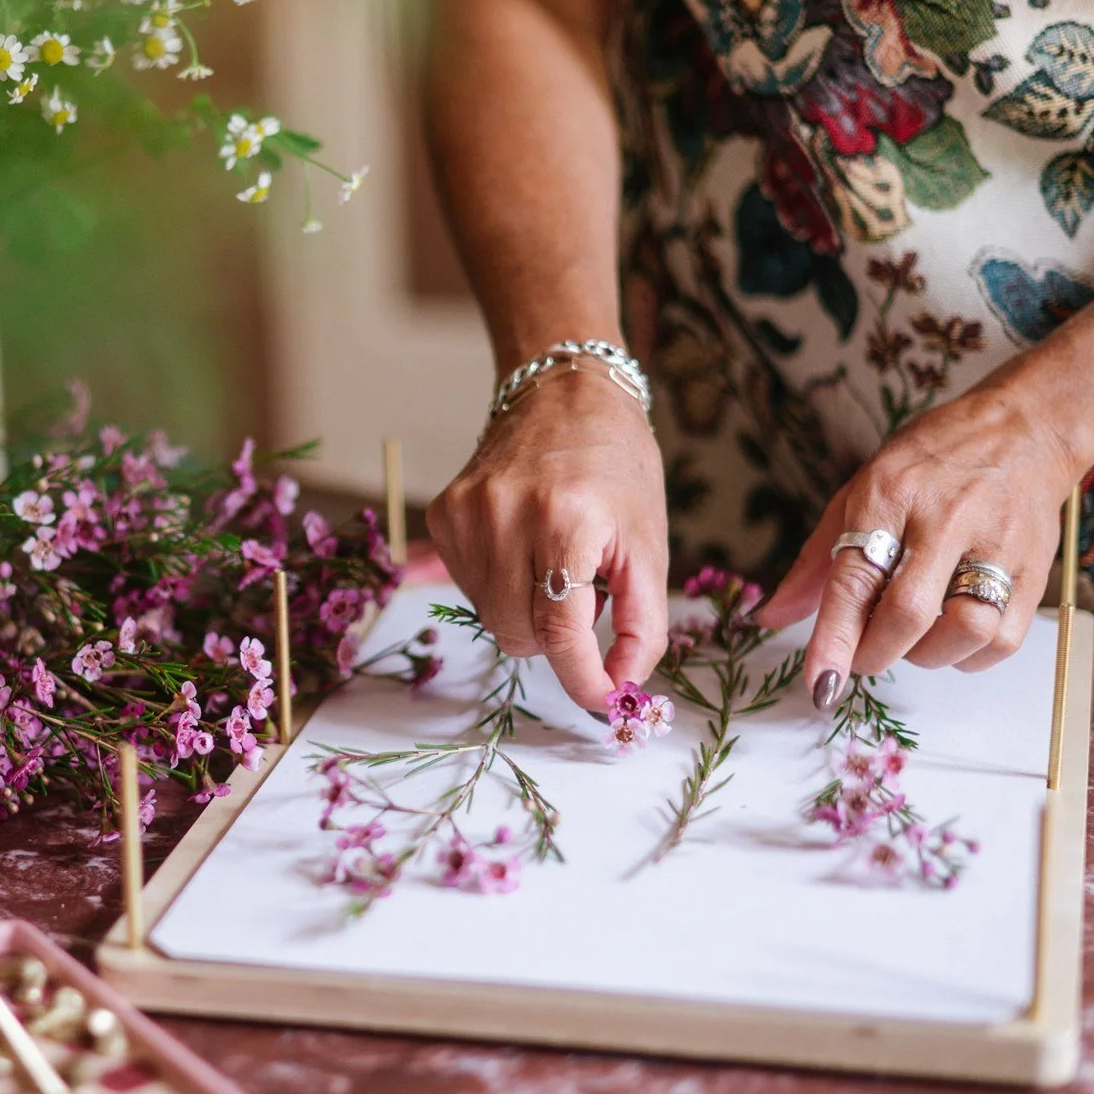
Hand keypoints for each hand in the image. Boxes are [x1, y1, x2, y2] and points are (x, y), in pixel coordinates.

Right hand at [426, 371, 669, 708]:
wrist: (564, 392)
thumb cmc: (616, 466)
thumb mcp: (649, 544)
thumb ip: (643, 624)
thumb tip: (622, 689)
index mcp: (566, 519)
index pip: (561, 630)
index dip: (583, 678)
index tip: (604, 701)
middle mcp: (505, 514)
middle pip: (518, 634)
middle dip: (555, 636)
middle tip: (585, 594)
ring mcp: (465, 514)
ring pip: (491, 618)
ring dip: (527, 609)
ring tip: (554, 559)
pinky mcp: (443, 515)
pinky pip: (470, 587)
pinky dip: (502, 585)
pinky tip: (523, 546)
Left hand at [756, 381, 1079, 708]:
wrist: (1024, 428)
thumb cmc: (931, 462)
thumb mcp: (860, 490)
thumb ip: (816, 560)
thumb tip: (770, 617)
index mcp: (889, 494)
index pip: (855, 577)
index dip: (835, 637)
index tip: (820, 683)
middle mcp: (944, 517)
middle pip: (908, 613)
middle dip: (875, 653)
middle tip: (861, 656)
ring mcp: (996, 542)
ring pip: (963, 630)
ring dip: (926, 657)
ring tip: (912, 640)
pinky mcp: (1035, 566)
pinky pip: (1002, 638)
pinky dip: (969, 657)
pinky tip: (951, 637)